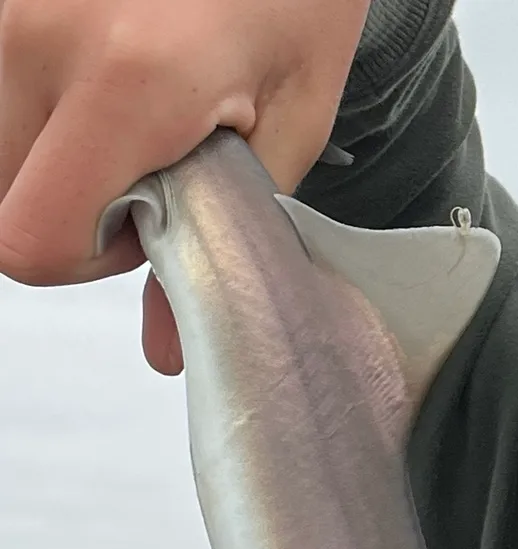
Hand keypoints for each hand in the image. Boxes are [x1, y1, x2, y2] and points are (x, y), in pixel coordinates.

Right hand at [0, 0, 372, 371]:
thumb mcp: (289, 125)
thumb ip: (225, 235)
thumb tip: (166, 344)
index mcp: (128, 82)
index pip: (29, 240)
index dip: (86, 260)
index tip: (146, 225)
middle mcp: (39, 34)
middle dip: (64, 207)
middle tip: (147, 165)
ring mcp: (5, 3)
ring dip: (40, 153)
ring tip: (126, 113)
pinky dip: (29, 105)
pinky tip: (97, 81)